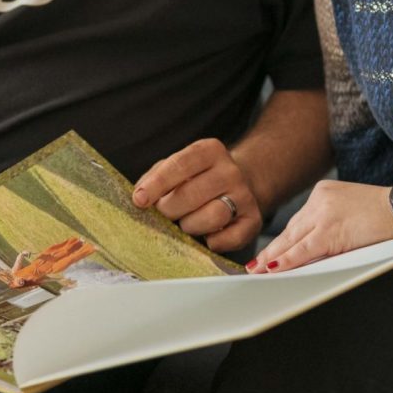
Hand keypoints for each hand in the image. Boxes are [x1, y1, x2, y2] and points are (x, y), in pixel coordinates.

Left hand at [133, 138, 262, 251]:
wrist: (240, 183)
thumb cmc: (198, 178)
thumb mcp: (176, 168)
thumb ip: (155, 177)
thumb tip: (138, 197)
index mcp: (210, 151)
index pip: (180, 165)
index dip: (157, 184)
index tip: (140, 200)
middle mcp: (230, 171)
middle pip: (193, 194)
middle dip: (170, 209)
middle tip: (164, 214)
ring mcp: (245, 196)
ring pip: (213, 216)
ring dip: (190, 225)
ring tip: (185, 223)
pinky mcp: (254, 220)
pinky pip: (230, 238)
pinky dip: (213, 242)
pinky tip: (207, 236)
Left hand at [248, 180, 392, 272]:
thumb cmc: (385, 212)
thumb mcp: (350, 210)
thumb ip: (329, 222)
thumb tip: (310, 247)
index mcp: (323, 192)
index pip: (298, 221)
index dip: (283, 239)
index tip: (269, 251)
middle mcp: (319, 199)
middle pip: (290, 230)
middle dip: (272, 250)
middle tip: (254, 265)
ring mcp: (323, 214)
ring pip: (292, 240)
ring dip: (273, 258)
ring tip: (258, 271)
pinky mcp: (331, 230)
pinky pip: (304, 249)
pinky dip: (287, 260)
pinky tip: (274, 268)